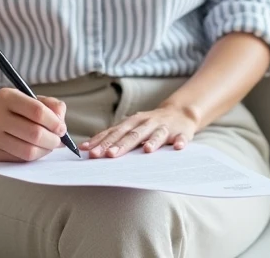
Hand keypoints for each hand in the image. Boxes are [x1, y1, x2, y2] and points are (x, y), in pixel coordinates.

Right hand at [0, 88, 67, 162]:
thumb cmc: (16, 108)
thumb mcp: (33, 98)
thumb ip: (52, 106)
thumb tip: (61, 124)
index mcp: (6, 97)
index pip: (37, 111)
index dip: (54, 122)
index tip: (62, 128)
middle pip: (34, 134)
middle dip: (53, 139)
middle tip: (58, 140)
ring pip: (28, 151)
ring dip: (45, 150)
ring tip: (49, 145)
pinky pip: (20, 160)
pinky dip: (34, 157)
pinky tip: (36, 149)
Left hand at [80, 104, 198, 158]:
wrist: (180, 113)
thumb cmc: (150, 124)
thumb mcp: (132, 127)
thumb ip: (114, 136)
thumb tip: (88, 149)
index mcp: (133, 122)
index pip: (114, 132)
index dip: (102, 142)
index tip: (89, 152)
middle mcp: (147, 122)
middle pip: (132, 134)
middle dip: (119, 145)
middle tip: (108, 155)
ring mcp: (164, 127)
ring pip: (157, 134)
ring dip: (152, 142)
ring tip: (146, 150)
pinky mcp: (181, 132)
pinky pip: (181, 138)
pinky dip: (180, 141)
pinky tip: (178, 147)